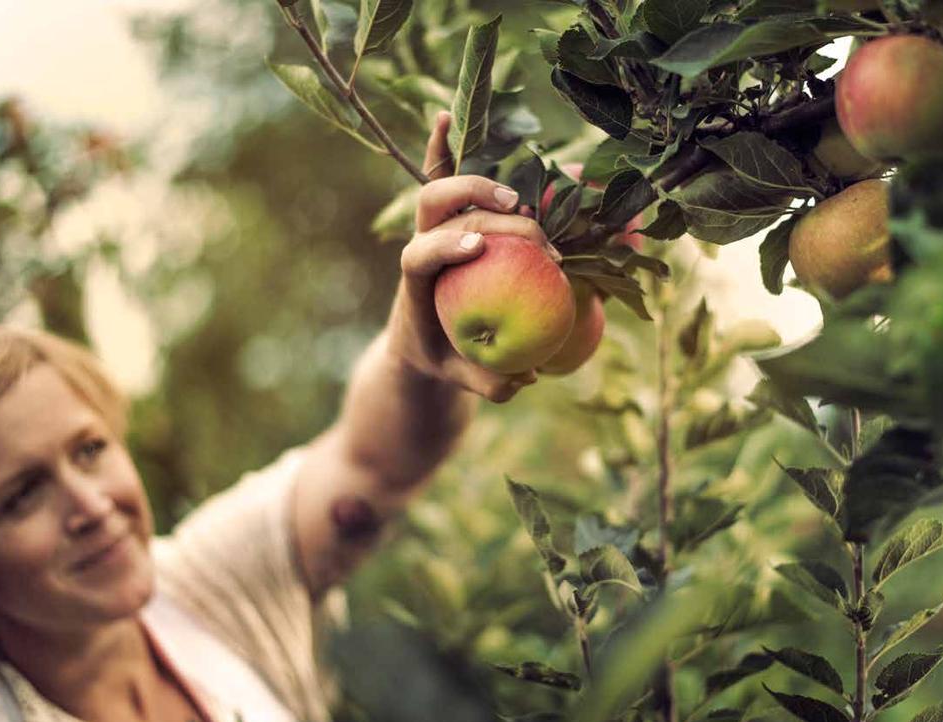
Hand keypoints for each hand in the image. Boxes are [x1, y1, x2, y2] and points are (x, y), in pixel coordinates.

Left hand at [384, 112, 559, 402]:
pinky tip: (444, 116)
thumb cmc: (442, 360)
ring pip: (440, 186)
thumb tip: (524, 376)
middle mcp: (421, 245)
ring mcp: (431, 227)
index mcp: (415, 284)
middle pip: (434, 209)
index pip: (419, 255)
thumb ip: (489, 384)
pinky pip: (440, 174)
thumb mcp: (460, 381)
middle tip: (527, 229)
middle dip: (478, 209)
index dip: (443, 245)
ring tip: (523, 204)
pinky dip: (441, 145)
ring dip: (479, 184)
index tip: (478, 247)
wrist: (420, 340)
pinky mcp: (443, 218)